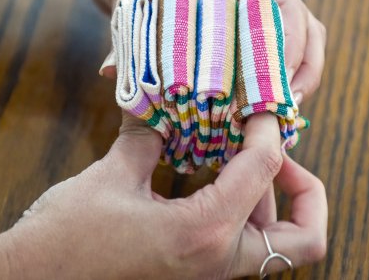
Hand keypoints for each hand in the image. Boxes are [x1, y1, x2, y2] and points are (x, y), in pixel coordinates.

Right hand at [0, 113, 326, 278]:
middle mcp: (219, 263)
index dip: (268, 128)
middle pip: (304, 237)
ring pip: (278, 244)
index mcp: (204, 232)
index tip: (260, 106)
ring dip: (271, 198)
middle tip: (273, 153)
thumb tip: (166, 106)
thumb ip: (151, 137)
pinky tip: (211, 178)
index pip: (263, 168)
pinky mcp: (197, 275)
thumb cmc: (64, 238)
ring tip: (240, 160)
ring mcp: (210, 275)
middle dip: (302, 188)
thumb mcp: (113, 176)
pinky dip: (243, 210)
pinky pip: (243, 245)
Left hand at [81, 0, 325, 100]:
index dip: (291, 49)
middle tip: (288, 107)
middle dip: (303, 69)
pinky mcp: (238, 24)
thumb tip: (116, 74)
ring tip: (280, 114)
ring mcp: (250, 4)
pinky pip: (267, 51)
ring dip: (293, 76)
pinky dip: (269, 78)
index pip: (288, 7)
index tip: (278, 86)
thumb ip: (129, 28)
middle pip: (304, 28)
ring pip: (293, 42)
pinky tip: (257, 106)